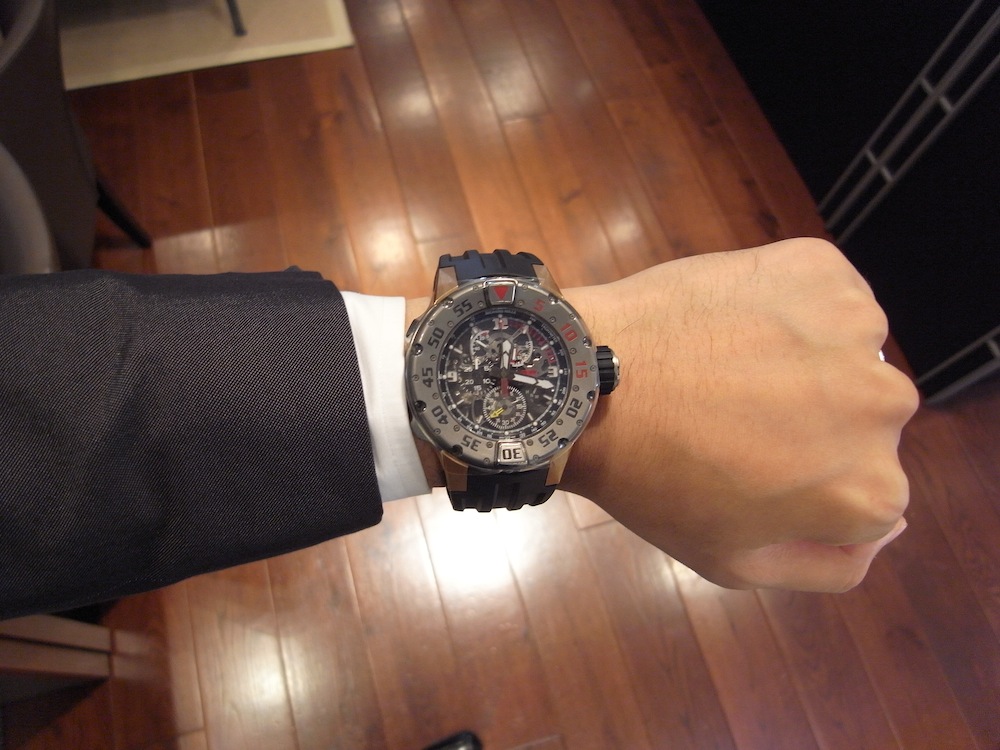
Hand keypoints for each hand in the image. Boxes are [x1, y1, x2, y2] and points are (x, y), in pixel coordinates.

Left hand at [562, 238, 918, 591]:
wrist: (591, 381)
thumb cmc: (654, 481)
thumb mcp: (737, 563)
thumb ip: (832, 564)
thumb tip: (890, 529)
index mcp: (871, 490)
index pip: (867, 490)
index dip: (805, 480)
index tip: (752, 466)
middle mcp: (885, 408)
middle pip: (865, 418)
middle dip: (814, 420)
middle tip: (735, 417)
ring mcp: (857, 330)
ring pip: (849, 353)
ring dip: (807, 359)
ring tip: (730, 368)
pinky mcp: (821, 269)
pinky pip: (825, 294)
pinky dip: (790, 306)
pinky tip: (734, 324)